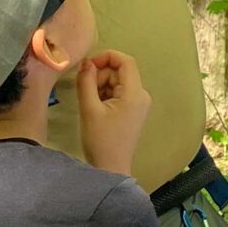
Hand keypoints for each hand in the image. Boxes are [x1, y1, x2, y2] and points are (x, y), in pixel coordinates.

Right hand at [77, 48, 150, 176]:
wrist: (111, 169)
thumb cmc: (101, 141)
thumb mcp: (89, 109)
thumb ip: (86, 81)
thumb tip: (86, 62)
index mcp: (135, 93)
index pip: (125, 61)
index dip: (106, 57)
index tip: (88, 67)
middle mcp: (141, 95)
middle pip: (120, 72)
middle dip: (100, 76)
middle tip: (86, 93)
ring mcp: (139, 104)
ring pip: (117, 82)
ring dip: (101, 86)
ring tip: (91, 105)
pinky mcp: (133, 111)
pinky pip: (118, 93)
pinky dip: (105, 95)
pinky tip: (97, 110)